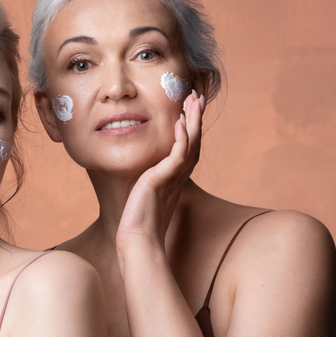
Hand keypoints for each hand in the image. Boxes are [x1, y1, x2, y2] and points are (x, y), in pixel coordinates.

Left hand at [116, 91, 203, 274]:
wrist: (137, 240)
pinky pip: (176, 156)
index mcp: (175, 178)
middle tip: (198, 96)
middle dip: (196, 118)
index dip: (191, 127)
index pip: (188, 147)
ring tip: (193, 101)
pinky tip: (179, 123)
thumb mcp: (145, 194)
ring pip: (189, 144)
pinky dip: (181, 138)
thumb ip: (149, 181)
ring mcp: (173, 178)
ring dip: (192, 121)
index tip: (190, 108)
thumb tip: (143, 174)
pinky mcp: (163, 180)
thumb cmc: (139, 222)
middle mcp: (178, 176)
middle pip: (194, 141)